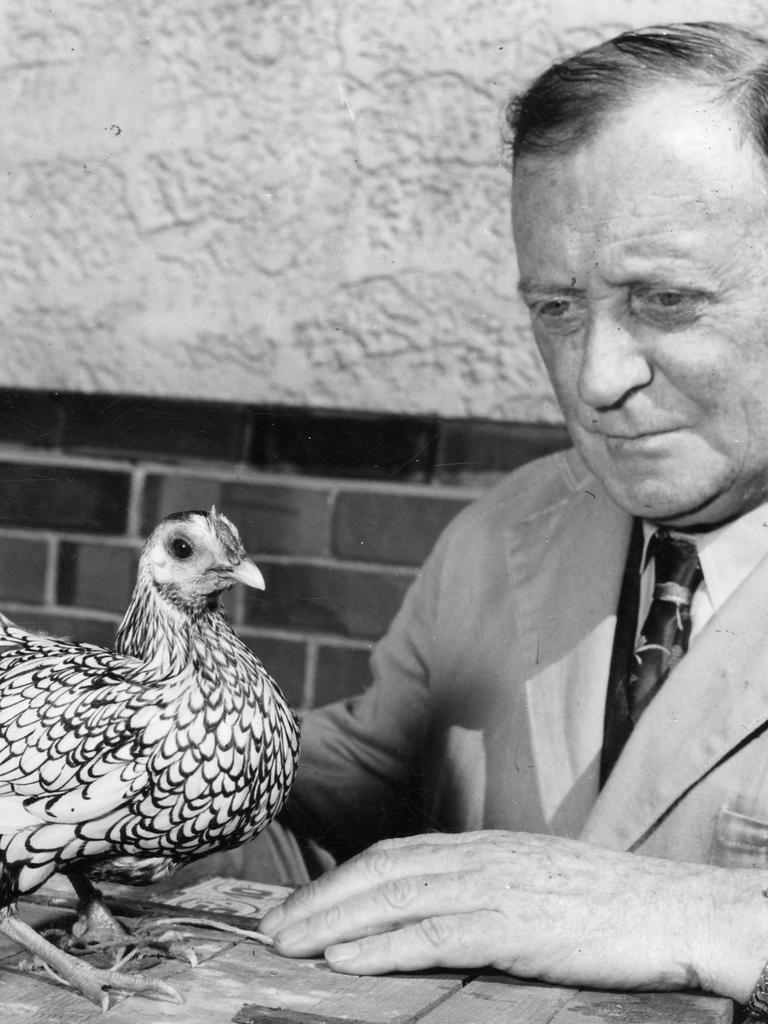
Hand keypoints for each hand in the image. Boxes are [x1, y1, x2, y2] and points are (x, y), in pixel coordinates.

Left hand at [259, 830, 767, 1001]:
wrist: (668, 908)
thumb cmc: (599, 902)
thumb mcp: (529, 881)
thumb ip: (478, 887)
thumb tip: (426, 911)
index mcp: (479, 847)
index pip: (391, 855)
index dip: (336, 881)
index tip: (294, 907)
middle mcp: (477, 858)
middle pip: (379, 872)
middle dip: (317, 901)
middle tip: (267, 931)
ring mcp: (494, 888)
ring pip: (395, 898)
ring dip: (332, 923)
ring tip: (286, 946)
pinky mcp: (514, 926)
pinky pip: (435, 934)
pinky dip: (382, 946)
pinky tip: (345, 962)